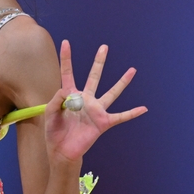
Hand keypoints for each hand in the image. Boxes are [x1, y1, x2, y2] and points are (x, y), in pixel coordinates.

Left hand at [43, 40, 146, 162]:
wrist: (62, 151)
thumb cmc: (54, 132)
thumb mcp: (50, 113)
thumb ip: (56, 99)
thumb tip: (67, 91)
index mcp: (70, 95)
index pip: (68, 73)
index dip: (67, 58)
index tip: (66, 42)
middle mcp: (85, 99)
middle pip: (94, 76)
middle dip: (99, 62)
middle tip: (104, 47)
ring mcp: (96, 110)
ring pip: (111, 93)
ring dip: (122, 82)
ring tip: (132, 70)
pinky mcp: (103, 122)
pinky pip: (121, 116)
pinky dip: (132, 113)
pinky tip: (144, 108)